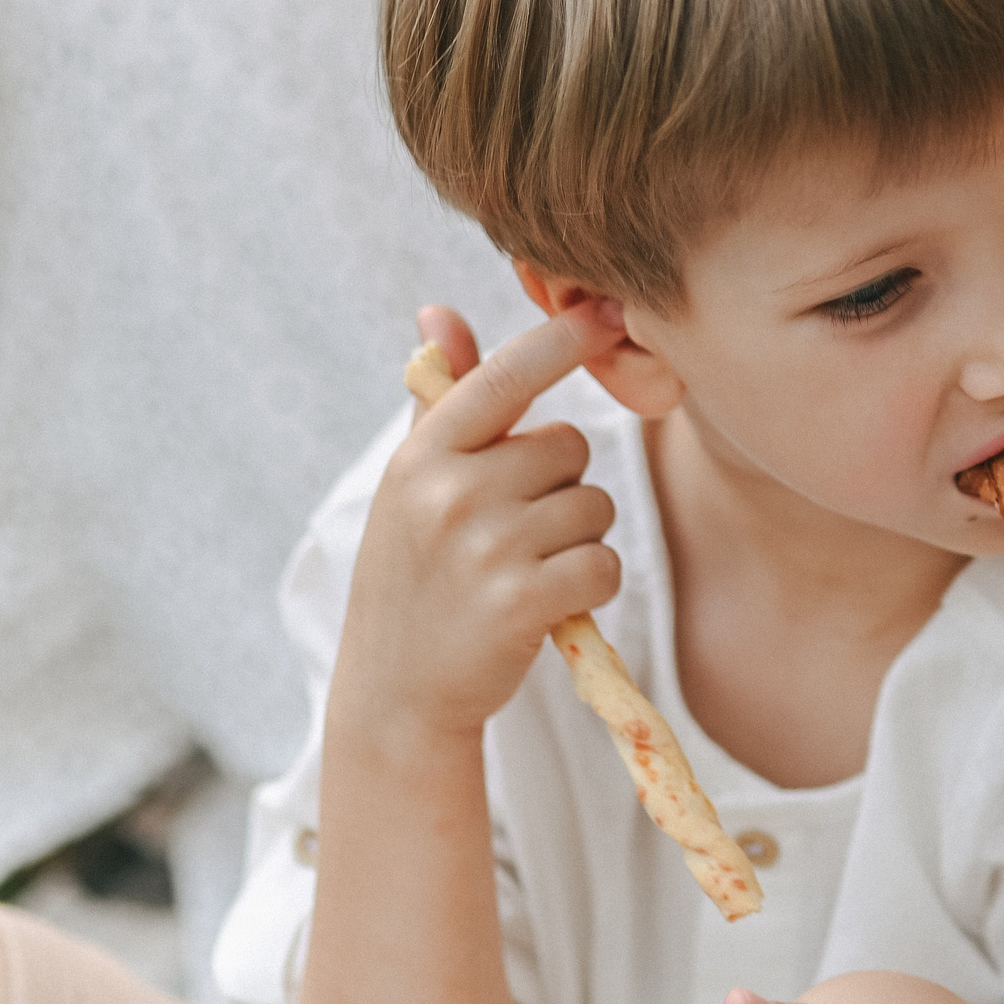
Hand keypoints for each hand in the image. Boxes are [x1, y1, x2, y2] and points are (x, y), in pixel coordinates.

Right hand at [329, 301, 627, 744]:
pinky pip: (604, 563)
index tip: (606, 308)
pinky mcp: (523, 602)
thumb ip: (440, 401)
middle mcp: (451, 491)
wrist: (396, 696)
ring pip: (595, 506)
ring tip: (522, 570)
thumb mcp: (411, 486)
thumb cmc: (415, 576)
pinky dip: (591, 585)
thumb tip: (438, 312)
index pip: (506, 375)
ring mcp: (486, 547)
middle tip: (514, 532)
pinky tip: (546, 605)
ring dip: (579, 539)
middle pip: (572, 447)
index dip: (562, 338)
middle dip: (563, 485)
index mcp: (424, 455)